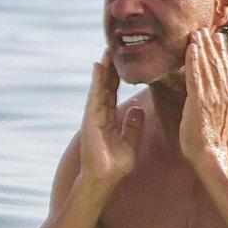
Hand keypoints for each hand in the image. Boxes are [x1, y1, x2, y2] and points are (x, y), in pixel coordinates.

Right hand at [80, 48, 143, 187]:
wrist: (105, 180)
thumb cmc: (116, 166)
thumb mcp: (130, 143)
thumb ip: (133, 126)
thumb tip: (137, 109)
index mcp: (109, 119)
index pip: (113, 92)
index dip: (117, 76)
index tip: (121, 60)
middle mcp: (100, 114)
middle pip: (106, 86)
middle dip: (109, 68)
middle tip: (113, 47)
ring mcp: (94, 116)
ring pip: (100, 87)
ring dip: (103, 69)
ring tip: (106, 51)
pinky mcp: (91, 119)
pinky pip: (95, 96)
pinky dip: (97, 81)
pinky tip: (99, 67)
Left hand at [180, 29, 227, 162]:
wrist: (209, 156)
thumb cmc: (211, 141)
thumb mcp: (221, 118)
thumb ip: (221, 105)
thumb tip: (222, 97)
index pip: (225, 70)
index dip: (221, 53)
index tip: (218, 38)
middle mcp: (224, 94)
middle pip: (218, 64)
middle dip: (211, 46)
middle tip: (205, 29)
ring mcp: (212, 97)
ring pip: (207, 66)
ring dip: (202, 48)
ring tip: (197, 33)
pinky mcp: (199, 101)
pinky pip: (196, 76)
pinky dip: (194, 60)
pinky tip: (191, 48)